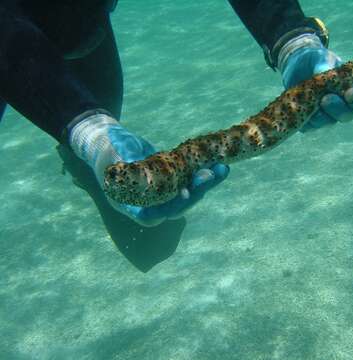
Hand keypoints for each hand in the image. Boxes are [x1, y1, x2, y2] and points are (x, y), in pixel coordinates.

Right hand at [105, 127, 229, 226]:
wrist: (110, 142)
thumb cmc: (108, 147)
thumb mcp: (114, 151)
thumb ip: (123, 156)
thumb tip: (132, 160)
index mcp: (130, 203)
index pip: (152, 213)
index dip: (170, 205)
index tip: (185, 193)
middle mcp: (149, 204)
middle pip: (176, 206)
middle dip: (196, 191)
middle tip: (210, 174)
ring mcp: (162, 195)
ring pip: (187, 195)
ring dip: (206, 183)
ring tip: (222, 168)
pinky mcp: (172, 183)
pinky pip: (189, 182)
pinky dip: (203, 174)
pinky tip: (219, 164)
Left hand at [280, 35, 352, 130]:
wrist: (296, 66)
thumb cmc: (316, 59)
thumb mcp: (321, 58)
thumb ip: (325, 66)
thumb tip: (324, 76)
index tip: (350, 93)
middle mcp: (344, 105)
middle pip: (348, 115)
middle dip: (338, 109)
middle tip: (326, 99)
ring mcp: (328, 115)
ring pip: (328, 122)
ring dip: (320, 115)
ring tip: (311, 101)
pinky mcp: (311, 121)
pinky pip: (310, 126)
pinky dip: (306, 118)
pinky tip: (300, 107)